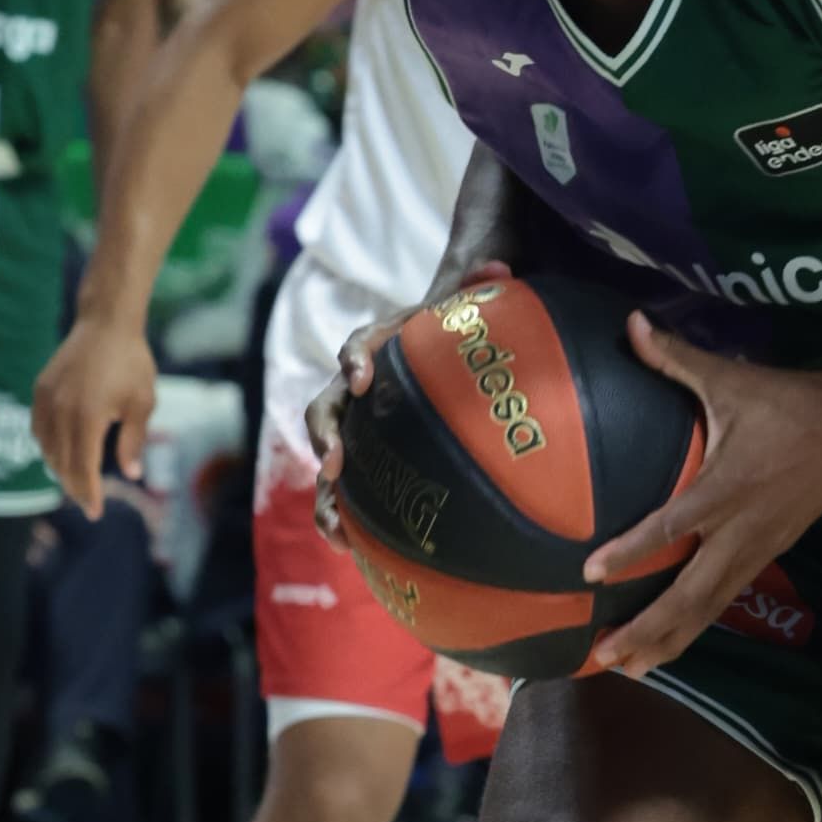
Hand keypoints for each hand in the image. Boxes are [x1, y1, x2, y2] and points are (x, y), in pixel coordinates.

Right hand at [32, 304, 158, 522]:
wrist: (106, 324)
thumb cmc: (131, 362)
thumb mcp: (142, 403)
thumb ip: (134, 440)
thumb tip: (131, 474)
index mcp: (88, 417)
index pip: (83, 468)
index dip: (88, 493)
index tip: (95, 513)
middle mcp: (62, 411)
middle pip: (62, 464)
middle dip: (75, 487)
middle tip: (88, 501)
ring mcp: (47, 400)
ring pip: (46, 449)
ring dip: (59, 469)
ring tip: (76, 481)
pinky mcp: (40, 390)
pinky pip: (38, 429)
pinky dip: (47, 447)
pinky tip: (60, 454)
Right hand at [311, 276, 502, 532]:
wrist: (453, 337)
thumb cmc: (465, 321)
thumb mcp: (476, 299)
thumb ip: (483, 281)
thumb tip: (497, 270)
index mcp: (383, 345)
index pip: (360, 344)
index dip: (355, 358)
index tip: (362, 378)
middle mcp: (364, 388)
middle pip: (329, 408)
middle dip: (325, 437)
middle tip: (335, 466)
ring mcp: (365, 427)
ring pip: (331, 457)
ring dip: (326, 493)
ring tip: (337, 530)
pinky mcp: (375, 459)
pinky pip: (355, 490)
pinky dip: (349, 518)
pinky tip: (358, 552)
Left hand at [575, 319, 821, 679]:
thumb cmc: (788, 401)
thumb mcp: (731, 378)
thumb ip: (675, 358)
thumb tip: (629, 323)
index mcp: (727, 488)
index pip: (672, 527)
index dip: (632, 551)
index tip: (592, 574)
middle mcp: (742, 530)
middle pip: (691, 594)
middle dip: (648, 629)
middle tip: (606, 658)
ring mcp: (758, 548)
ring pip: (710, 607)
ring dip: (671, 639)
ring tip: (631, 669)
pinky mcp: (769, 553)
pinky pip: (726, 598)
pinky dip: (696, 624)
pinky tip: (671, 643)